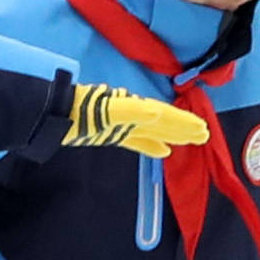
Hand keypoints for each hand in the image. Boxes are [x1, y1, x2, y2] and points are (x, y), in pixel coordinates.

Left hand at [63, 84, 209, 156]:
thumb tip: (157, 113)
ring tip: (191, 141)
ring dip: (172, 135)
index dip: (182, 122)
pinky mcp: (112, 134)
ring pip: (154, 130)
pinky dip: (151, 145)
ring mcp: (122, 125)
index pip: (164, 115)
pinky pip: (138, 140)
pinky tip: (163, 152)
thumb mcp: (106, 111)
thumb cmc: (81, 112)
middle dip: (183, 128)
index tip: (202, 129)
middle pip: (163, 121)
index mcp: (134, 107)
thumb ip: (132, 111)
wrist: (55, 115)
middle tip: (205, 135)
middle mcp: (131, 114)